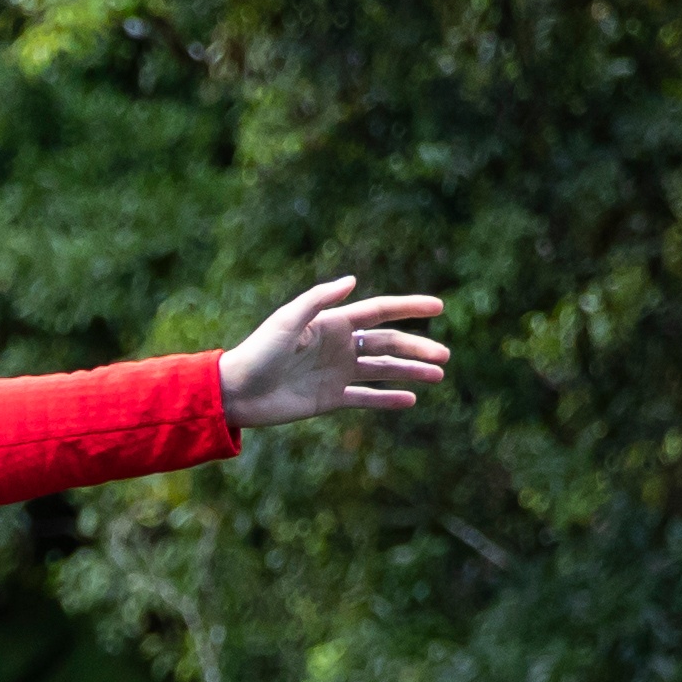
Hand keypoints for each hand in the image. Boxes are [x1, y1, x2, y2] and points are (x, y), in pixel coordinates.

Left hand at [217, 279, 453, 427]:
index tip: (439, 307)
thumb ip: (318, 300)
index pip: (379, 311)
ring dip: (410, 372)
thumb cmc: (259, 351)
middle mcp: (340, 346)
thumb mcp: (287, 321)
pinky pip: (365, 398)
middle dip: (417, 348)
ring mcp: (337, 373)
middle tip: (444, 356)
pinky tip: (410, 400)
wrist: (237, 392)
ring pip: (382, 371)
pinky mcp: (330, 399)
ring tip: (437, 376)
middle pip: (388, 344)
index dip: (409, 307)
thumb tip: (353, 280)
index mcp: (333, 324)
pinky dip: (387, 399)